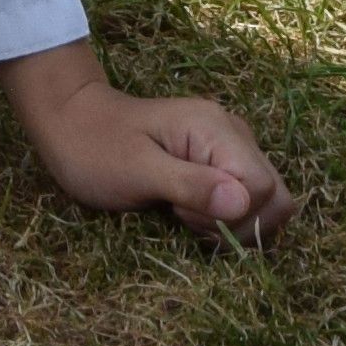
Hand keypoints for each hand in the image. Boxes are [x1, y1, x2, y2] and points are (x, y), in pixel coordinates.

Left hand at [1, 42, 296, 239]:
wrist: (69, 121)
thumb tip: (243, 203)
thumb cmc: (94, 148)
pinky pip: (246, 199)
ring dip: (233, 223)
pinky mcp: (219, 161)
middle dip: (239, 224)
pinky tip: (190, 211)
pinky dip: (225, 216)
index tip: (186, 213)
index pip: (264, 189)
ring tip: (184, 213)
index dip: (234, 216)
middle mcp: (233, 133)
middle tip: (187, 218)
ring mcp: (229, 145)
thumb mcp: (137, 171)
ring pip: (265, 202)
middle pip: (276, 198)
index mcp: (217, 129)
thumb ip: (191, 185)